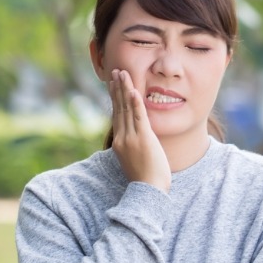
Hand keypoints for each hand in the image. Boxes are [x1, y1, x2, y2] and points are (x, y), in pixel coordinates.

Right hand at [109, 69, 170, 192]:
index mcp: (119, 142)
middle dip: (117, 88)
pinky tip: (134, 90)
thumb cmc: (145, 180)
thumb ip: (132, 147)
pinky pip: (139, 117)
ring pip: (127, 109)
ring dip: (125, 89)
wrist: (148, 191)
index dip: (115, 98)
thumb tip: (135, 140)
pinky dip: (136, 103)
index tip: (114, 84)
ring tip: (123, 74)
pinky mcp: (143, 139)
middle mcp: (122, 138)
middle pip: (119, 108)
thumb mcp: (134, 160)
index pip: (116, 115)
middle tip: (116, 72)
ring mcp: (131, 138)